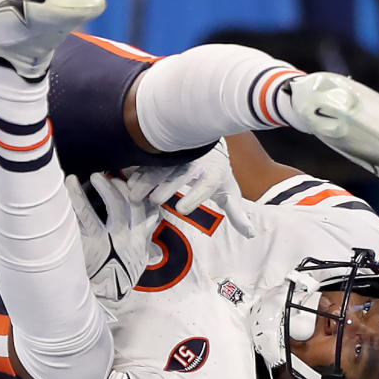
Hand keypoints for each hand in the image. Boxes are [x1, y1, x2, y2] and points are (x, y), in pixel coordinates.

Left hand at [66, 173, 160, 305]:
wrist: (102, 302)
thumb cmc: (118, 281)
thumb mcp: (139, 263)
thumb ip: (145, 244)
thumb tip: (152, 228)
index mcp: (140, 241)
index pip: (148, 210)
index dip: (138, 193)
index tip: (128, 182)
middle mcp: (129, 238)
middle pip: (131, 203)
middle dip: (119, 186)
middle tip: (104, 175)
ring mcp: (110, 240)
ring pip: (111, 205)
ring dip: (102, 186)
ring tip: (88, 177)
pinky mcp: (91, 244)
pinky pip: (84, 216)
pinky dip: (77, 197)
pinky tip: (70, 184)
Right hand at [125, 139, 255, 237]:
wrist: (209, 144)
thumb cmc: (218, 174)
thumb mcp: (230, 192)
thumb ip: (237, 214)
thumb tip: (250, 234)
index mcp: (214, 175)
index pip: (206, 185)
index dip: (194, 196)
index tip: (182, 209)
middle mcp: (196, 165)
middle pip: (180, 175)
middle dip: (167, 187)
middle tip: (155, 201)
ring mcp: (177, 158)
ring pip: (161, 168)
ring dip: (147, 181)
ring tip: (135, 196)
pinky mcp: (163, 156)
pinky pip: (149, 162)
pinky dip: (138, 172)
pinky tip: (128, 184)